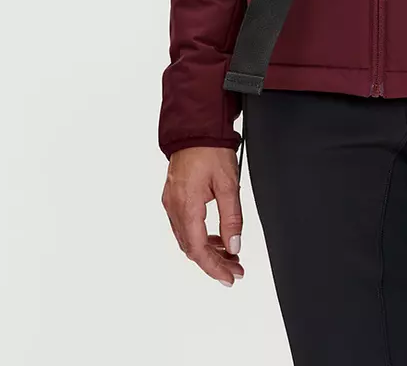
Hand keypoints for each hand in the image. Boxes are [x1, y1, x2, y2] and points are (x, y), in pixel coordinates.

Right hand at [161, 146, 245, 285]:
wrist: (195, 127)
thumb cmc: (211, 149)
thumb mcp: (228, 184)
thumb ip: (232, 218)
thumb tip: (234, 245)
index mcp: (187, 207)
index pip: (199, 250)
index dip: (215, 268)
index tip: (230, 278)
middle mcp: (174, 207)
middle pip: (192, 248)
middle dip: (214, 262)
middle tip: (235, 269)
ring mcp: (171, 202)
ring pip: (187, 238)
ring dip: (207, 250)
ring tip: (229, 254)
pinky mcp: (173, 196)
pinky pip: (184, 225)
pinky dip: (200, 236)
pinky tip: (215, 236)